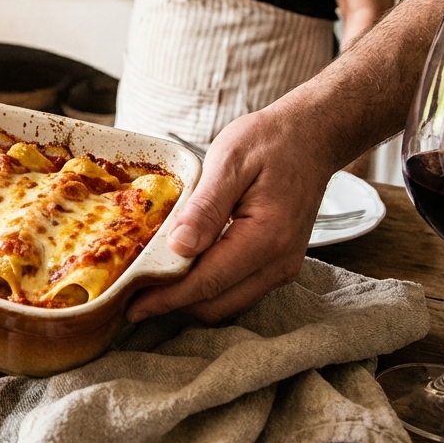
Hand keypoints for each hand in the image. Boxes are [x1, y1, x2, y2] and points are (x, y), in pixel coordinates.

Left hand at [126, 107, 333, 322]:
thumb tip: (178, 246)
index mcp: (266, 237)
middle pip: (216, 304)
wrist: (311, 137)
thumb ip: (205, 207)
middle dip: (172, 304)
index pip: (207, 282)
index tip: (132, 305)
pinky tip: (181, 270)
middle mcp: (279, 262)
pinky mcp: (277, 265)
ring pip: (226, 303)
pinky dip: (207, 288)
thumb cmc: (269, 142)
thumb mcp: (230, 161)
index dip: (166, 298)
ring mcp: (281, 267)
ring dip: (188, 299)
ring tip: (150, 284)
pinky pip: (237, 290)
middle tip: (132, 294)